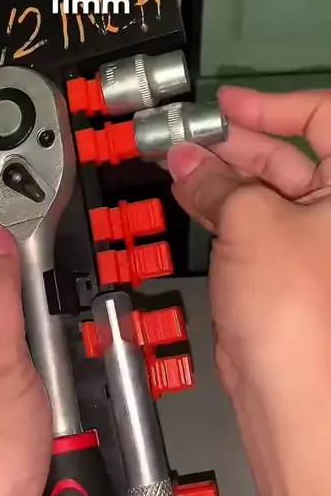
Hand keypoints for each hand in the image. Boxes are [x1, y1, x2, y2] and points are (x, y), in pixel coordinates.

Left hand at [0, 224, 52, 495]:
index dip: (15, 265)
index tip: (49, 277)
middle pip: (0, 303)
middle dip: (35, 316)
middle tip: (53, 341)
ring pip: (18, 341)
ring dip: (44, 355)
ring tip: (52, 379)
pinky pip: (23, 376)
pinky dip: (44, 384)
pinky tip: (49, 403)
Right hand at [167, 86, 330, 396]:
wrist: (291, 393)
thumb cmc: (298, 309)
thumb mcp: (251, 221)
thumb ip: (217, 180)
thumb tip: (189, 161)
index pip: (324, 118)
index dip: (273, 105)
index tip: (229, 102)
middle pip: (290, 156)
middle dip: (234, 144)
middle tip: (189, 137)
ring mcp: (314, 245)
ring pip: (265, 193)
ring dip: (220, 176)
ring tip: (178, 164)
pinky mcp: (286, 273)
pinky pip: (252, 227)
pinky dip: (220, 209)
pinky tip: (189, 196)